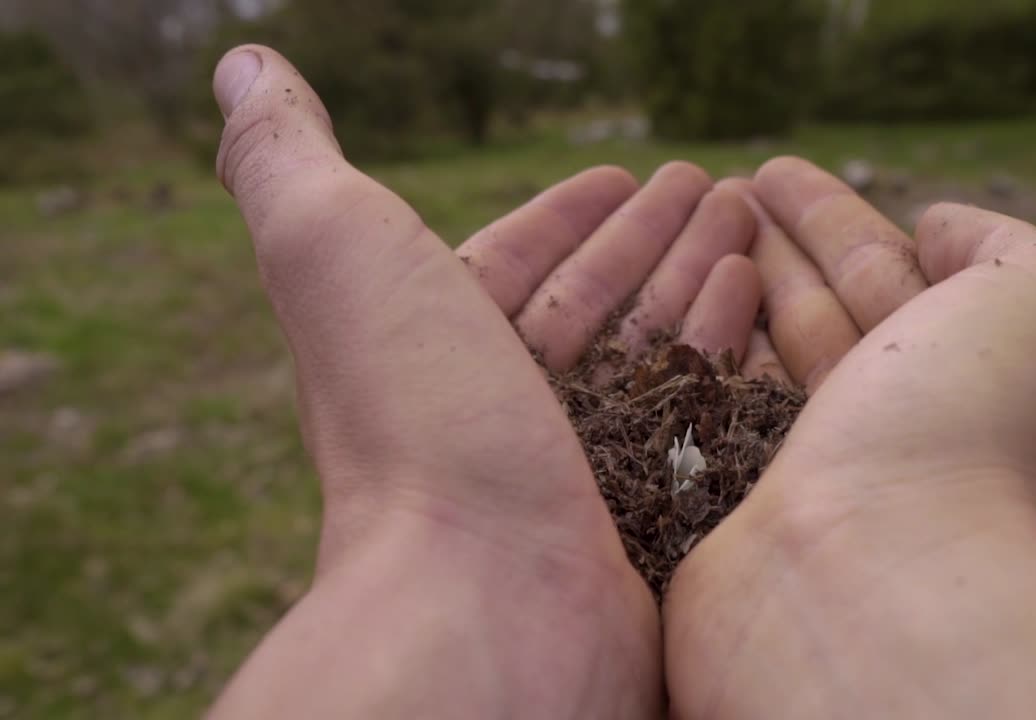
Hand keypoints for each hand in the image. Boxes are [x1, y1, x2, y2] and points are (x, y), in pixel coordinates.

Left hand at [206, 45, 758, 718]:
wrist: (487, 602)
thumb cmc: (412, 420)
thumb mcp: (332, 253)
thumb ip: (287, 159)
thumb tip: (243, 65)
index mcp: (433, 351)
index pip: (515, 260)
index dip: (568, 212)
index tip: (625, 170)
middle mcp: (501, 414)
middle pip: (596, 300)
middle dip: (653, 235)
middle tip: (715, 185)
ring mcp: (580, 468)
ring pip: (653, 350)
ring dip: (700, 276)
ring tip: (747, 222)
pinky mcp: (651, 508)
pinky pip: (696, 408)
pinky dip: (726, 346)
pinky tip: (757, 297)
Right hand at [665, 159, 1035, 717]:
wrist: (877, 569)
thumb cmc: (979, 423)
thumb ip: (1009, 248)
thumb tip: (934, 227)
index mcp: (974, 382)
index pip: (897, 278)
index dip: (832, 219)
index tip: (775, 173)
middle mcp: (894, 428)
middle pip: (823, 309)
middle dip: (774, 241)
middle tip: (718, 186)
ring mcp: (812, 470)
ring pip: (766, 352)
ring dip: (730, 278)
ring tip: (686, 217)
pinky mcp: (738, 502)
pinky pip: (719, 404)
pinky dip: (702, 345)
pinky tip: (675, 295)